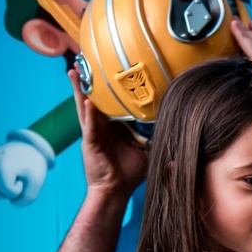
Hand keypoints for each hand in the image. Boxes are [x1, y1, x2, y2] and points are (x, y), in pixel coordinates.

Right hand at [0, 129, 54, 205]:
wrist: (28, 149)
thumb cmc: (33, 167)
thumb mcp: (36, 183)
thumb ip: (26, 199)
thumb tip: (11, 202)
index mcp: (4, 165)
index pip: (8, 190)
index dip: (18, 190)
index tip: (23, 179)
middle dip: (8, 192)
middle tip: (16, 180)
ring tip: (8, 181)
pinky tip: (1, 183)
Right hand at [70, 70, 146, 196]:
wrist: (115, 190)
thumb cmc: (129, 173)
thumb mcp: (148, 153)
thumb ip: (158, 140)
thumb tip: (177, 130)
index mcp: (113, 127)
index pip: (110, 103)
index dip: (107, 88)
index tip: (107, 69)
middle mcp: (101, 126)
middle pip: (93, 99)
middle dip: (88, 81)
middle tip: (83, 61)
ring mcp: (94, 133)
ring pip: (85, 107)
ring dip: (80, 90)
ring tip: (74, 72)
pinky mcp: (90, 142)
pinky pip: (89, 126)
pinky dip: (89, 114)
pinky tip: (87, 102)